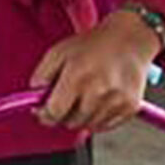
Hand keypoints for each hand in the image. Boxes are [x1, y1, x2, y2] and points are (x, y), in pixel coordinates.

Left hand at [31, 10, 159, 132]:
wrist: (129, 38)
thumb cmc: (93, 44)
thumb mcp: (58, 51)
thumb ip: (42, 75)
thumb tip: (34, 96)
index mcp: (77, 77)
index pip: (55, 112)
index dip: (45, 115)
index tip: (42, 113)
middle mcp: (98, 92)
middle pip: (71, 122)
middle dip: (63, 115)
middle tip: (64, 101)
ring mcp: (116, 101)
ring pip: (89, 126)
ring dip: (81, 118)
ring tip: (83, 97)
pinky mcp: (130, 107)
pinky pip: (106, 126)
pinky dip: (98, 119)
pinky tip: (97, 102)